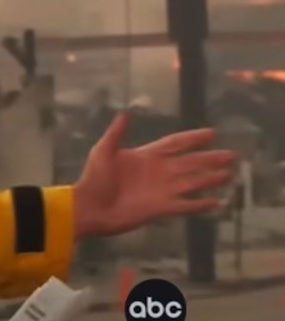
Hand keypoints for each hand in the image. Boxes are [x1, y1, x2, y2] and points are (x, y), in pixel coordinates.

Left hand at [73, 112, 237, 238]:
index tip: (211, 133)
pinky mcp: (161, 208)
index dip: (192, 138)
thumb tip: (125, 113)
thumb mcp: (103, 151)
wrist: (89, 207)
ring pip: (193, 182)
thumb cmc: (94, 178)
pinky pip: (186, 205)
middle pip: (191, 162)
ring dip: (210, 178)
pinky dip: (200, 204)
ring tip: (229, 175)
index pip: (175, 144)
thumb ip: (116, 134)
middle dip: (211, 158)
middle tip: (232, 155)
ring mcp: (162, 190)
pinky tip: (216, 202)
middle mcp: (159, 171)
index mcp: (147, 156)